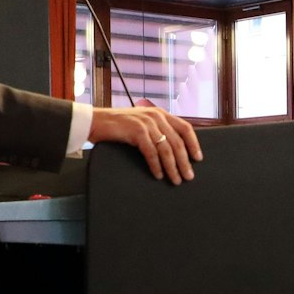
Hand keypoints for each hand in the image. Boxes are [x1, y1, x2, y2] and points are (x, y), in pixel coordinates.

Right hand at [88, 105, 202, 183]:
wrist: (95, 121)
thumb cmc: (117, 125)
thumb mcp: (141, 123)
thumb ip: (156, 130)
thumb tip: (173, 150)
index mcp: (160, 113)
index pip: (185, 128)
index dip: (194, 144)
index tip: (198, 158)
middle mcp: (156, 116)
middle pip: (177, 141)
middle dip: (184, 161)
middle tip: (188, 176)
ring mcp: (146, 123)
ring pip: (166, 148)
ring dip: (172, 167)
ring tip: (176, 180)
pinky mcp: (136, 131)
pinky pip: (151, 152)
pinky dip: (156, 165)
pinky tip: (158, 175)